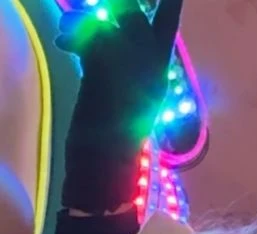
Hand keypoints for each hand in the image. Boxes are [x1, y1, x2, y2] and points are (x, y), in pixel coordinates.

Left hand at [57, 0, 185, 212]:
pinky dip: (74, 35)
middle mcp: (150, 69)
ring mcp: (130, 70)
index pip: (167, 29)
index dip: (170, 7)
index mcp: (159, 77)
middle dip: (111, 10)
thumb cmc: (115, 144)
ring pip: (108, 23)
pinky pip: (90, 37)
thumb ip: (123, 68)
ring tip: (67, 34)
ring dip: (82, 22)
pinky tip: (65, 43)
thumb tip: (105, 37)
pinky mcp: (106, 73)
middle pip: (133, 18)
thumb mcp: (125, 99)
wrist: (106, 172)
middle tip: (84, 22)